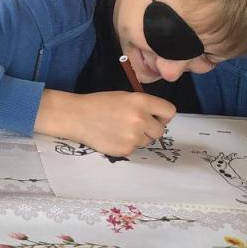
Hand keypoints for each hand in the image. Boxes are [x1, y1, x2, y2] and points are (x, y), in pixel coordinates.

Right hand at [39, 90, 175, 157]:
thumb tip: (158, 119)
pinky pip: (134, 149)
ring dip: (138, 138)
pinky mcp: (126, 150)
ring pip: (147, 141)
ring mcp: (134, 137)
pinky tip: (113, 137)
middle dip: (150, 129)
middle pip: (160, 131)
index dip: (163, 115)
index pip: (169, 111)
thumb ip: (144, 106)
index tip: (155, 117)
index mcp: (142, 101)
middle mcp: (141, 119)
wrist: (77, 116)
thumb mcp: (125, 96)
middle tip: (135, 125)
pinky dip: (127, 145)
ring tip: (120, 130)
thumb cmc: (100, 104)